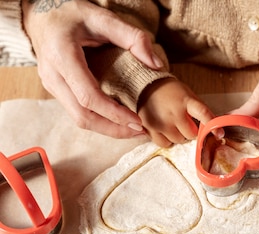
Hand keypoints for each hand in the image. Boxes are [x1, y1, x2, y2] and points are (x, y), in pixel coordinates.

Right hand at [22, 0, 161, 137]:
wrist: (40, 13)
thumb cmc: (71, 14)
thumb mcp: (102, 17)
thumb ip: (132, 37)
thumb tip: (156, 64)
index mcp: (62, 56)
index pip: (88, 96)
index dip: (114, 114)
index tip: (137, 121)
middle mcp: (52, 75)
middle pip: (82, 116)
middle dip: (113, 129)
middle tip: (140, 131)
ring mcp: (51, 85)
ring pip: (79, 119)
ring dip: (108, 129)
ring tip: (134, 130)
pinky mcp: (56, 90)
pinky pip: (77, 112)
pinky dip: (100, 120)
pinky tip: (119, 120)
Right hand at [138, 78, 215, 146]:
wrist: (147, 85)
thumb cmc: (172, 92)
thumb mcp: (189, 96)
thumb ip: (201, 111)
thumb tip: (217, 128)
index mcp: (186, 101)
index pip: (202, 113)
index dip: (212, 125)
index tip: (219, 134)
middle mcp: (174, 112)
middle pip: (191, 134)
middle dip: (191, 131)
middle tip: (185, 123)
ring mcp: (161, 122)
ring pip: (179, 140)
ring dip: (179, 136)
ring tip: (173, 124)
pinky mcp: (150, 128)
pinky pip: (165, 144)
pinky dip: (167, 140)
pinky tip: (165, 129)